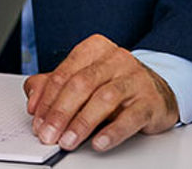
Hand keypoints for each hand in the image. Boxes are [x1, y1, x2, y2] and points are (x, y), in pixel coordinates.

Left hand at [22, 34, 177, 152]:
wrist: (159, 90)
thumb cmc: (114, 84)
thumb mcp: (83, 79)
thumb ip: (53, 86)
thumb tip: (33, 101)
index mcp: (94, 49)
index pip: (64, 73)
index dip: (47, 98)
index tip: (37, 119)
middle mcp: (116, 59)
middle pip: (81, 85)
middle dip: (60, 112)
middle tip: (48, 134)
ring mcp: (135, 78)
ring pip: (103, 99)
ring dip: (82, 123)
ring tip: (68, 141)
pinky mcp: (151, 100)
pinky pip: (131, 117)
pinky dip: (113, 131)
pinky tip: (99, 142)